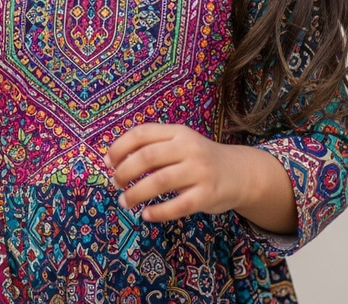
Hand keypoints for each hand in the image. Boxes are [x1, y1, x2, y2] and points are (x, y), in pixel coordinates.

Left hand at [105, 123, 246, 221]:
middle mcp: (189, 148)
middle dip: (124, 171)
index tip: (107, 162)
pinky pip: (178, 206)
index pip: (142, 133)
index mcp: (178, 132)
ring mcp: (200, 171)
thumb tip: (115, 161)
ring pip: (160, 181)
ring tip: (124, 201)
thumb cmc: (199, 159)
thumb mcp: (179, 144)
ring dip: (136, 193)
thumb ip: (153, 148)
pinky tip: (146, 215)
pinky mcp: (207, 195)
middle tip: (115, 183)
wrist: (239, 173)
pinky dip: (158, 212)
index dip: (120, 147)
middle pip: (147, 157)